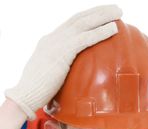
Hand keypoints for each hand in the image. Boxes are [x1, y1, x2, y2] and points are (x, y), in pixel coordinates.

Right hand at [5, 5, 121, 119]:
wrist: (25, 96)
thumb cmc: (37, 92)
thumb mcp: (50, 76)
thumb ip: (61, 71)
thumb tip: (74, 79)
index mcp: (50, 43)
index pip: (71, 25)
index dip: (87, 18)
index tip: (100, 15)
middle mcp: (53, 38)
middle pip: (79, 19)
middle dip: (98, 11)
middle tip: (115, 9)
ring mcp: (56, 43)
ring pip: (83, 24)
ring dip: (103, 16)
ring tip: (118, 13)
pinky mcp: (62, 53)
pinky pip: (85, 39)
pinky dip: (100, 32)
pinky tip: (113, 30)